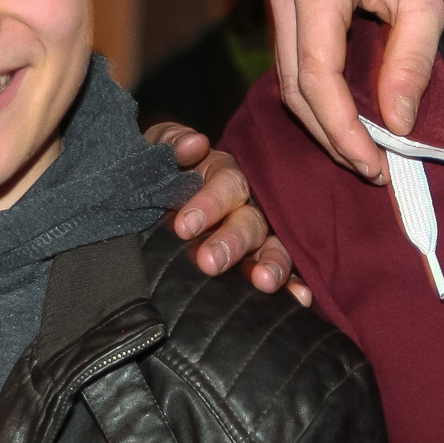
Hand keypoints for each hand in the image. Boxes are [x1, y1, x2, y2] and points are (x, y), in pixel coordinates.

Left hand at [146, 122, 310, 304]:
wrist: (142, 202)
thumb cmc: (154, 174)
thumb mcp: (155, 152)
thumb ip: (170, 143)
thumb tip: (195, 144)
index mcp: (221, 175)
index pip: (226, 184)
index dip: (209, 203)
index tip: (184, 227)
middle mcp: (245, 206)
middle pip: (251, 219)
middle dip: (233, 241)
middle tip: (209, 262)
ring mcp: (254, 236)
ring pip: (273, 246)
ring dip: (272, 263)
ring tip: (264, 281)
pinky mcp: (256, 263)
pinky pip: (282, 271)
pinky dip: (295, 284)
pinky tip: (300, 299)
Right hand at [266, 0, 443, 183]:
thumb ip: (411, 62)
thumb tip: (396, 127)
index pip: (318, 77)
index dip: (343, 130)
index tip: (377, 166)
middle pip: (293, 84)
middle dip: (331, 134)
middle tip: (374, 170)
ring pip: (288, 76)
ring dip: (323, 119)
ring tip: (366, 152)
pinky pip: (294, 58)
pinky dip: (320, 94)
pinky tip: (352, 117)